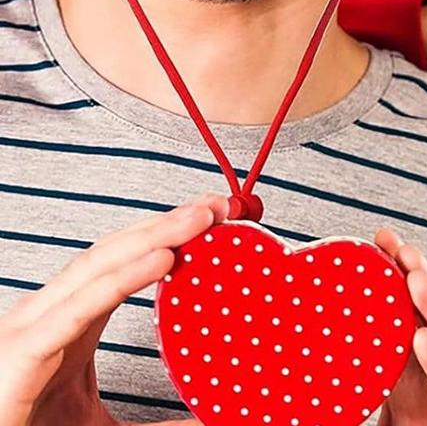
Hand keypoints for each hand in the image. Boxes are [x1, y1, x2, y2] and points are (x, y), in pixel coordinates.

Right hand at [0, 193, 228, 425]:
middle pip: (117, 252)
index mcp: (68, 322)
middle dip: (168, 221)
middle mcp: (50, 314)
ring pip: (101, 266)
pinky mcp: (22, 353)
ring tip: (202, 217)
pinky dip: (124, 278)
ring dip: (154, 234)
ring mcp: (31, 328)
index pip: (123, 259)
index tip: (216, 214)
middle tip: (220, 204)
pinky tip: (163, 257)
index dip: (166, 231)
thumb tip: (207, 423)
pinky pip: (81, 306)